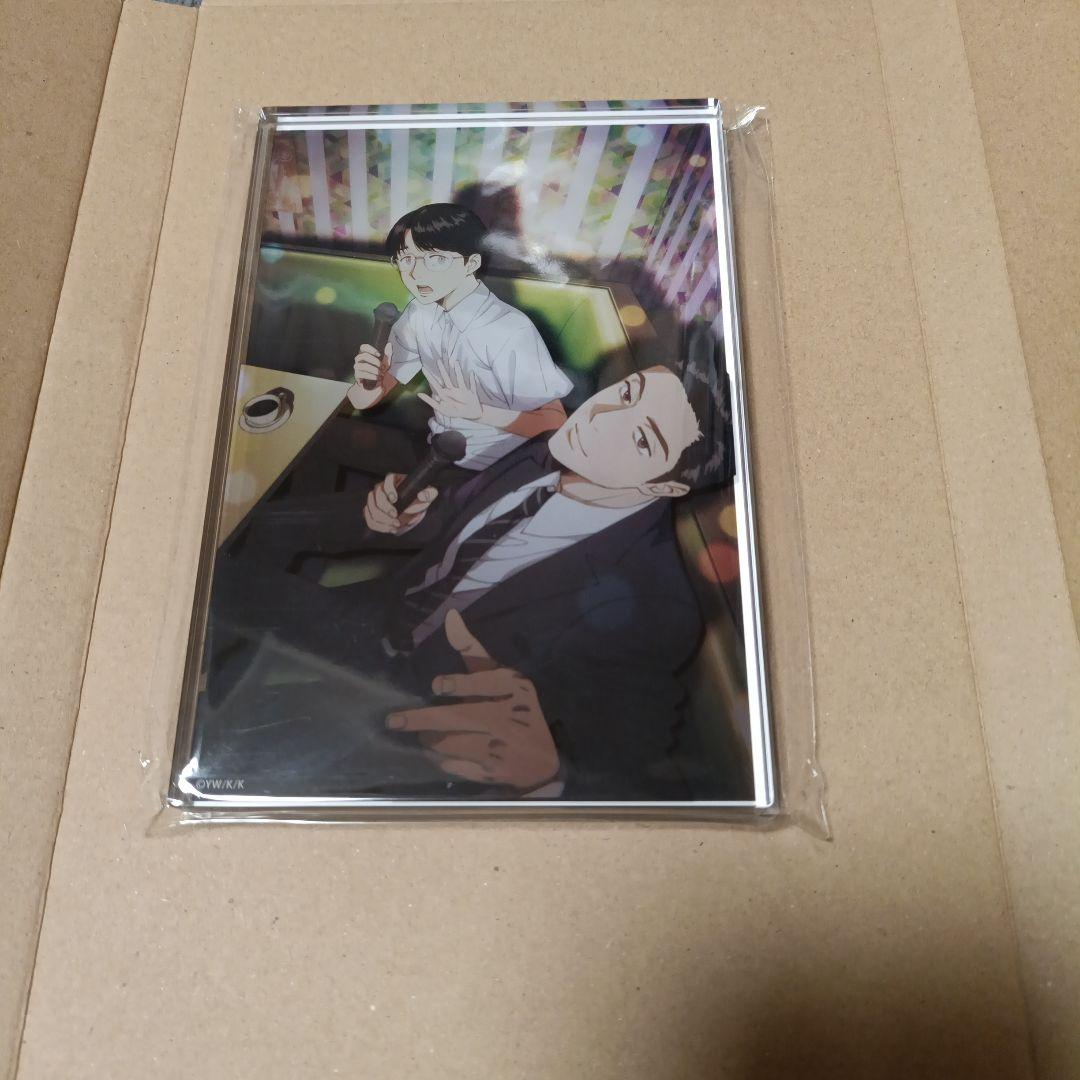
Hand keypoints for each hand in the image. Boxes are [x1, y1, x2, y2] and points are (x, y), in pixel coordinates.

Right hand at [353, 343, 387, 388]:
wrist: (377, 383)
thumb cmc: (380, 370)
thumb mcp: (386, 363)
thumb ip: (388, 354)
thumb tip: (389, 344)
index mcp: (365, 353)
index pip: (363, 347)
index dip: (370, 349)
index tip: (379, 354)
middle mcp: (359, 359)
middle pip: (363, 356)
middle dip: (374, 361)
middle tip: (382, 367)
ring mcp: (357, 367)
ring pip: (362, 365)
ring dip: (373, 369)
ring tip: (380, 373)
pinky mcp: (357, 375)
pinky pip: (361, 374)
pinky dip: (370, 376)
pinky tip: (377, 377)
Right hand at [362, 473, 437, 534]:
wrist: (413, 512)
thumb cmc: (419, 500)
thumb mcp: (428, 496)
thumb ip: (429, 494)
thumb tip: (422, 496)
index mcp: (395, 480)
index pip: (388, 480)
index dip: (389, 489)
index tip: (395, 499)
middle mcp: (382, 488)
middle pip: (376, 495)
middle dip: (385, 509)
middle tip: (396, 518)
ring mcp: (375, 500)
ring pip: (371, 508)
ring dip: (381, 519)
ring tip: (394, 525)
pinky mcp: (372, 512)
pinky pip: (369, 519)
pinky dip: (378, 526)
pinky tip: (389, 528)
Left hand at [385, 610, 558, 791]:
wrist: (542, 761)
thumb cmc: (514, 707)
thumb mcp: (501, 676)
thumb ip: (472, 650)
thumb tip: (450, 616)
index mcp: (513, 689)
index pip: (486, 684)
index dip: (461, 684)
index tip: (437, 686)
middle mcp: (508, 717)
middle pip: (459, 718)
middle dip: (422, 720)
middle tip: (394, 721)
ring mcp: (500, 747)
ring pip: (450, 743)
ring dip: (429, 740)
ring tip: (422, 734)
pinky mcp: (491, 772)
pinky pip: (455, 765)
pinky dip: (442, 760)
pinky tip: (437, 754)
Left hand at [417, 356, 483, 421]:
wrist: (469, 414)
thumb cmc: (455, 411)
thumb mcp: (441, 409)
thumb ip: (430, 401)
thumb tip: (419, 394)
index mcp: (444, 393)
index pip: (435, 383)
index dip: (429, 376)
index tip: (423, 368)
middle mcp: (452, 390)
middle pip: (446, 378)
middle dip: (442, 369)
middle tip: (438, 360)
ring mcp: (461, 390)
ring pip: (459, 379)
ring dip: (458, 372)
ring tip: (456, 362)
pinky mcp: (470, 393)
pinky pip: (471, 385)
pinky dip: (472, 380)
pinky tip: (472, 373)